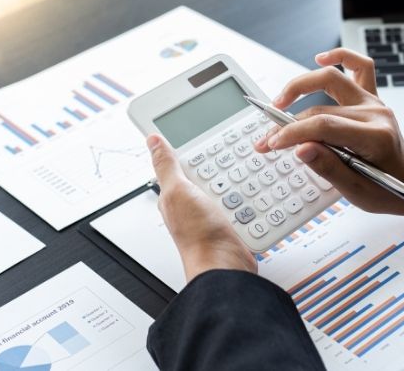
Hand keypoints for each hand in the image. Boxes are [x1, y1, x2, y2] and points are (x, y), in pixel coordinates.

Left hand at [147, 134, 256, 281]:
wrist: (224, 265)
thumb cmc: (198, 236)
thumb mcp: (178, 191)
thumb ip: (166, 166)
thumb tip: (152, 141)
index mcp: (174, 194)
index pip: (181, 164)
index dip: (192, 151)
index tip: (204, 138)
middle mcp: (191, 205)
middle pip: (208, 173)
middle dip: (220, 165)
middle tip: (230, 157)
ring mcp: (211, 215)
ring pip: (227, 187)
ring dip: (237, 181)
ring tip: (244, 175)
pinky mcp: (230, 223)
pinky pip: (241, 203)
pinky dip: (247, 198)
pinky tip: (251, 195)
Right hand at [255, 48, 403, 217]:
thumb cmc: (386, 189)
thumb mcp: (357, 190)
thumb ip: (328, 167)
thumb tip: (300, 148)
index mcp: (375, 138)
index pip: (325, 126)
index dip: (294, 133)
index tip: (272, 144)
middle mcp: (376, 113)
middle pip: (321, 108)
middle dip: (288, 123)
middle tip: (268, 139)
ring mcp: (373, 102)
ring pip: (332, 80)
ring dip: (301, 86)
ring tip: (279, 102)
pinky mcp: (371, 97)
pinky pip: (359, 66)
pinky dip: (339, 57)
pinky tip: (320, 59)